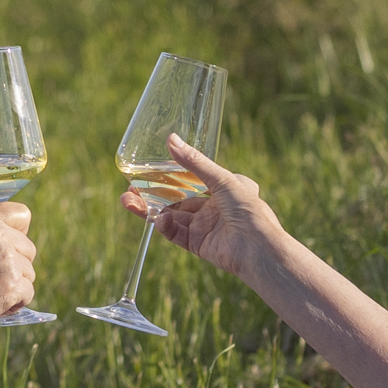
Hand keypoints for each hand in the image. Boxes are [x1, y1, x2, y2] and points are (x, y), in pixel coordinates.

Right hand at [0, 203, 37, 344]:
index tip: (13, 245)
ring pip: (29, 273)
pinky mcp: (13, 286)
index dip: (20, 231)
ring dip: (15, 286)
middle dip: (17, 265)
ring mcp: (7, 260)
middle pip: (28, 248)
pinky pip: (28, 293)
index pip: (21, 214)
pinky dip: (15, 303)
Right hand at [134, 138, 284, 288]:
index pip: (191, 180)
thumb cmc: (249, 209)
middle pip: (176, 200)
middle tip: (130, 190)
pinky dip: (165, 226)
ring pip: (171, 216)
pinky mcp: (199, 245)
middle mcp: (213, 208)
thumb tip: (170, 139)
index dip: (169, 176)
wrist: (258, 248)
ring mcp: (205, 227)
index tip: (147, 170)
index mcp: (224, 189)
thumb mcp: (222, 179)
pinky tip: (159, 219)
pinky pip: (176, 234)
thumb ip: (193, 162)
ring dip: (150, 210)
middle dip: (152, 195)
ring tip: (128, 201)